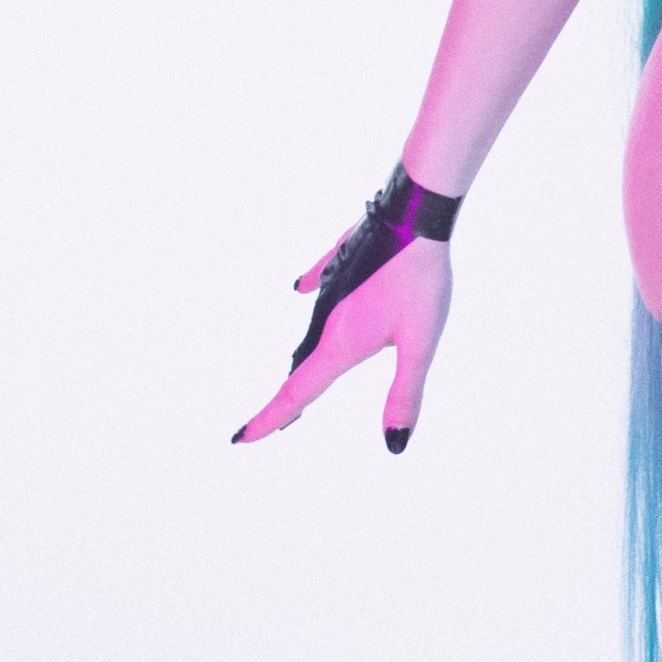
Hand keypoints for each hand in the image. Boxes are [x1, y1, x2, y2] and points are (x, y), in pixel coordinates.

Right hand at [233, 187, 453, 451]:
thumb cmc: (421, 281)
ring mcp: (333, 285)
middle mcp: (328, 317)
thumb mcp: (420, 345)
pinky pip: (319, 278)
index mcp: (341, 342)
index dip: (270, 419)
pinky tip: (297, 287)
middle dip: (289, 396)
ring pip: (313, 327)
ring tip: (294, 376)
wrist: (415, 215)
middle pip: (303, 364)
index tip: (240, 439)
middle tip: (272, 423)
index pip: (299, 392)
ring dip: (302, 355)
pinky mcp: (343, 258)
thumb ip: (405, 394)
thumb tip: (394, 446)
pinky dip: (308, 291)